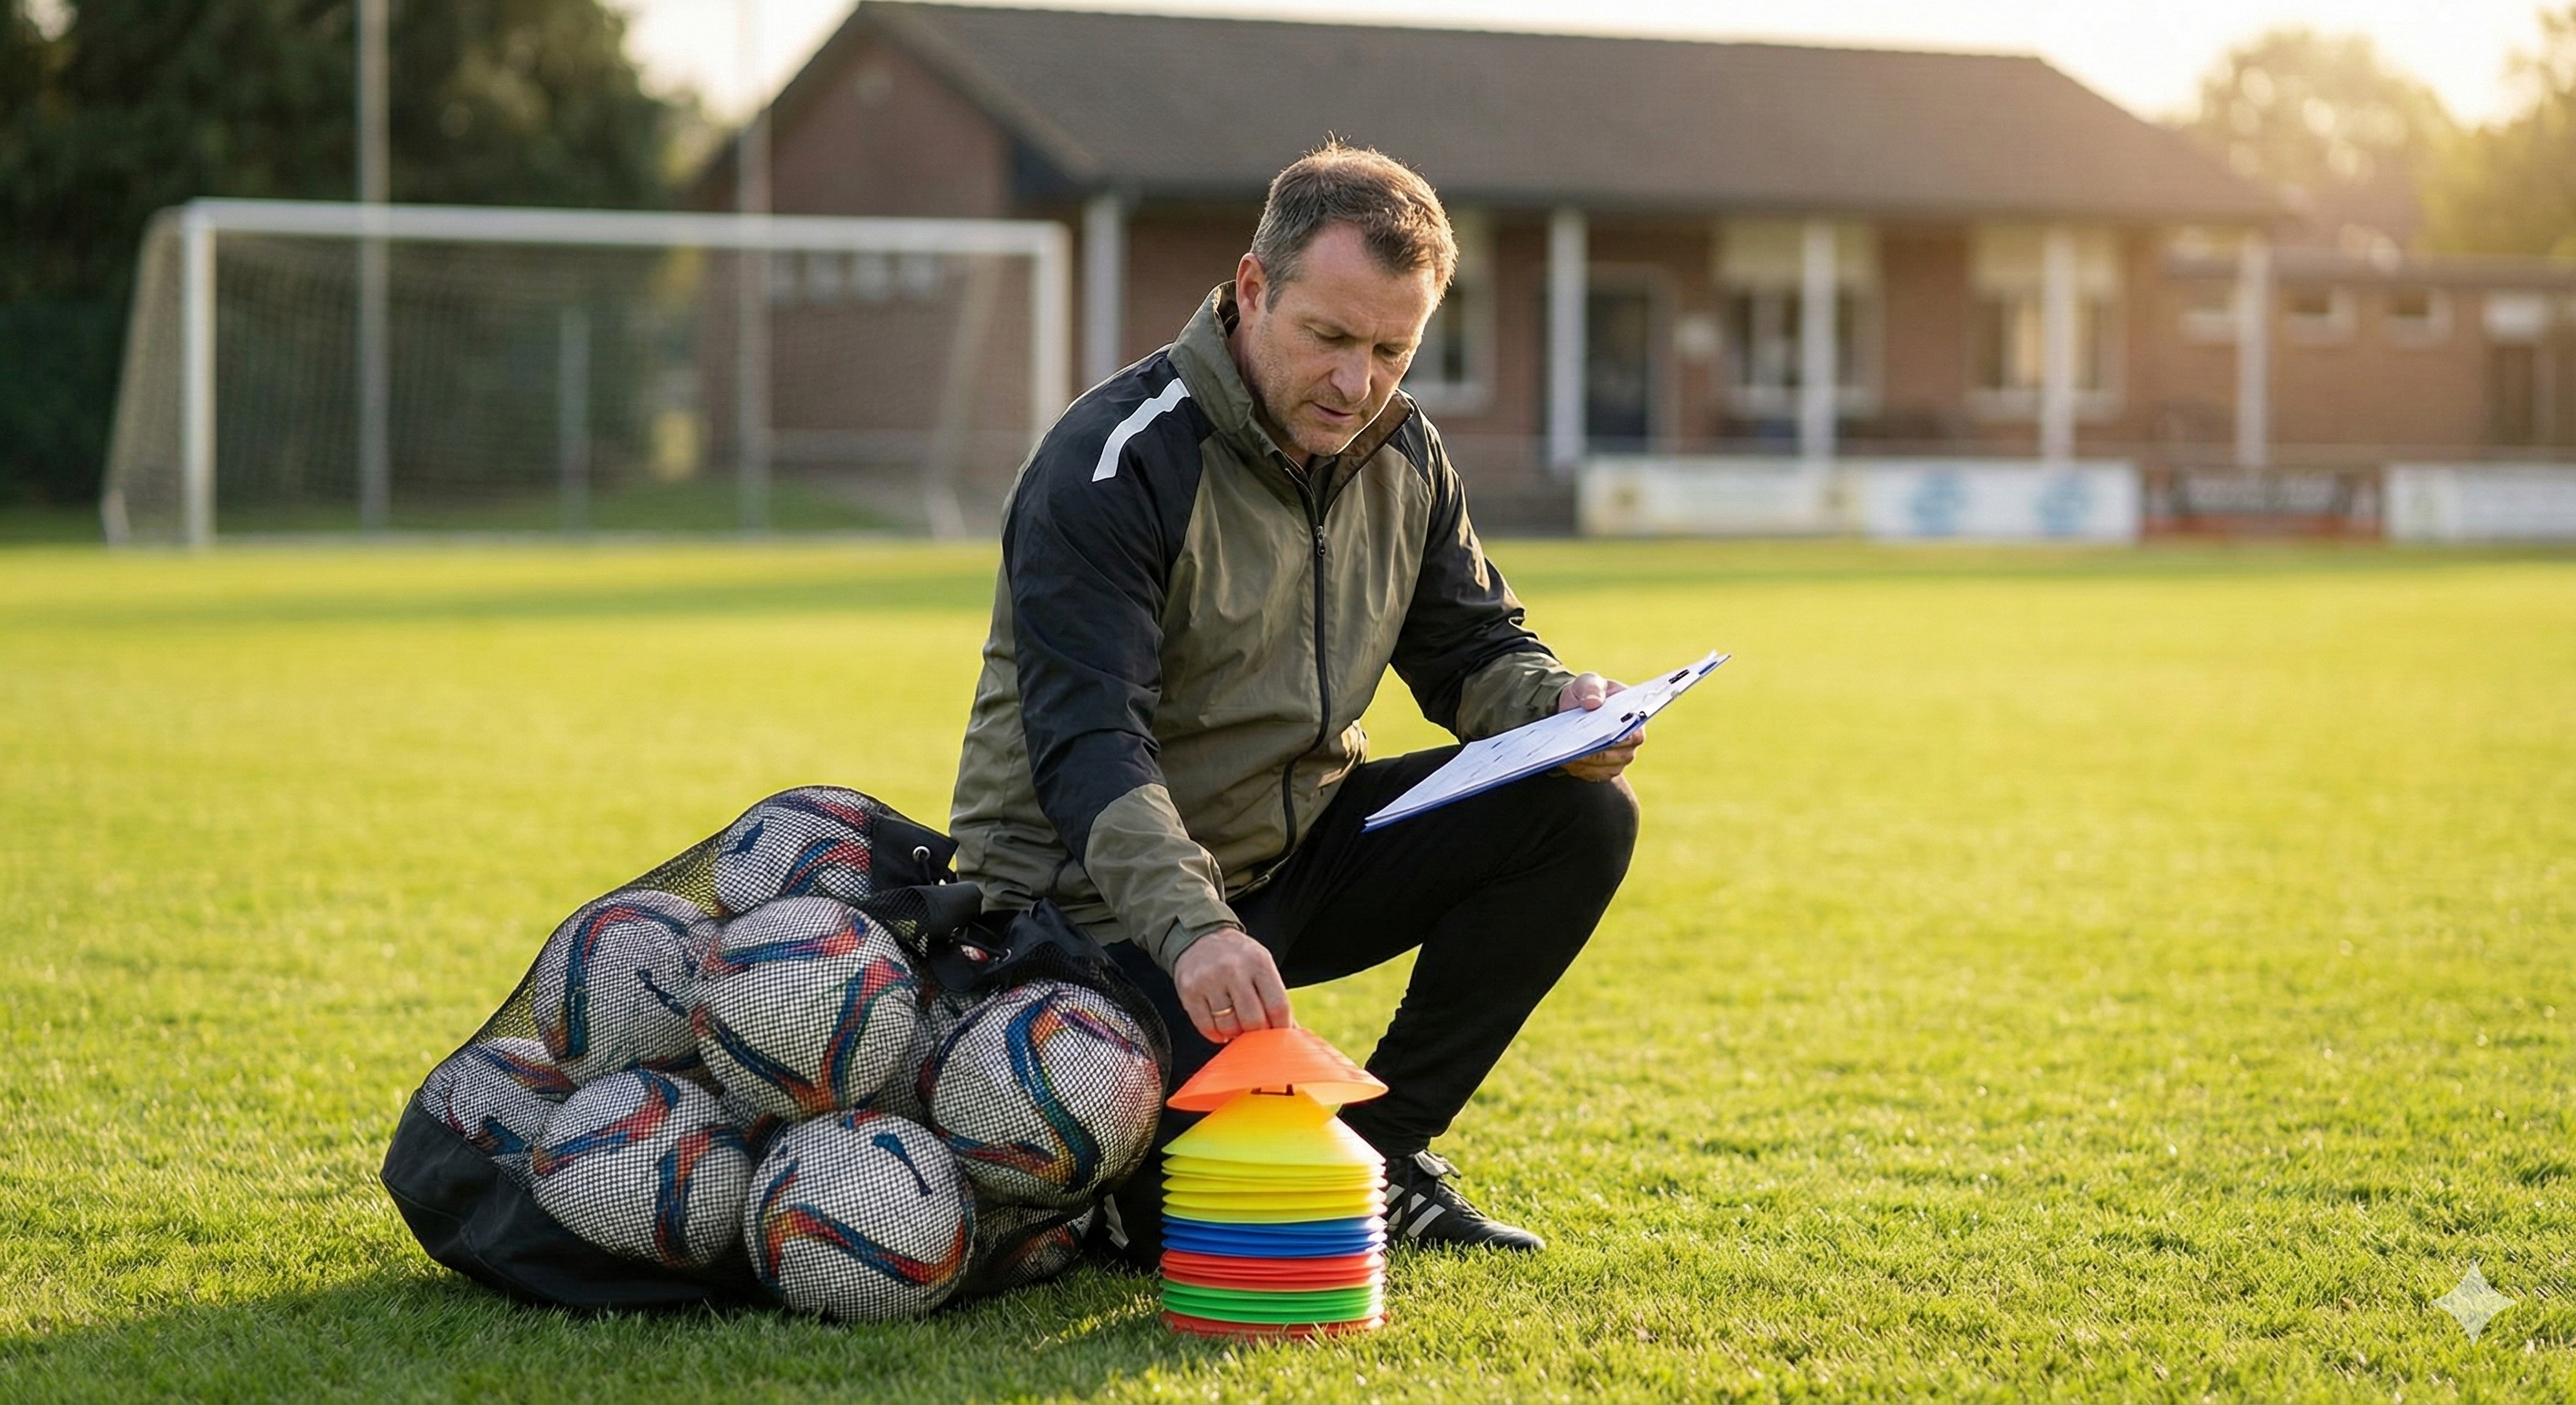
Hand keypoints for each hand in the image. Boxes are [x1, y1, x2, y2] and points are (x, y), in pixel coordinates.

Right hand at [1172, 927, 1293, 1042]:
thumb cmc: (1238, 957)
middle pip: (1253, 1021)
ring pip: (1228, 1027)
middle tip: (1254, 1031)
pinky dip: (1215, 1034)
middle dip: (1256, 1033)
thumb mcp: (1262, 966)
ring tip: (1235, 1025)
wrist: (1200, 936)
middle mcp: (1234, 969)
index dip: (1281, 1028)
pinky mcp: (1189, 991)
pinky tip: (1219, 1027)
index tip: (1279, 1036)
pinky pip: (1206, 1027)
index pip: (1278, 1006)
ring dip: (1234, 1034)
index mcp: (1259, 963)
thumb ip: (1276, 997)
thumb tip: (1292, 1032)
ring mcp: (1210, 980)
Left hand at [1556, 672, 1644, 781]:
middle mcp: (1631, 744)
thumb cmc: (1588, 693)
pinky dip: (1576, 768)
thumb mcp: (1588, 682)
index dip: (1615, 738)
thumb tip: (1593, 703)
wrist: (1576, 708)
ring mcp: (1617, 760)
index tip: (1594, 735)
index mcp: (1636, 719)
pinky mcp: (1602, 770)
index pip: (1632, 735)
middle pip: (1614, 756)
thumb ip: (1592, 688)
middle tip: (1572, 746)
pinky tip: (1563, 759)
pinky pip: (1590, 775)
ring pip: (1601, 768)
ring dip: (1582, 762)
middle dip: (1592, 752)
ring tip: (1564, 752)